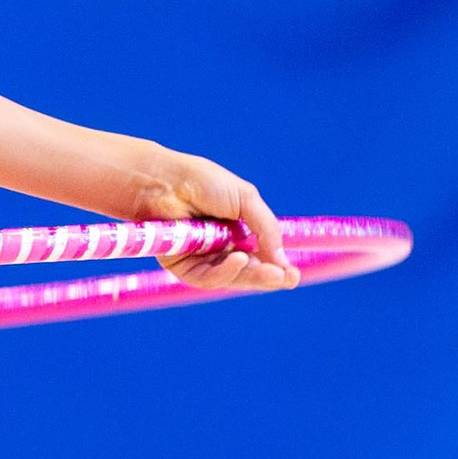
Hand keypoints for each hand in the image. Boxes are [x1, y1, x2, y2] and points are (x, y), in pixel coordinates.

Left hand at [131, 155, 297, 291]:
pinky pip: (206, 278)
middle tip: (286, 278)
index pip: (260, 256)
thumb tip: (283, 259)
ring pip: (230, 278)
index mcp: (238, 231)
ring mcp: (201, 257)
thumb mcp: (245, 199)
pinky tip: (238, 260)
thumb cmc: (202, 181)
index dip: (277, 267)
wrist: (164, 180)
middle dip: (268, 277)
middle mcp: (220, 247)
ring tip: (270, 272)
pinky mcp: (181, 265)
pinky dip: (224, 272)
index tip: (293, 274)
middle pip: (247, 272)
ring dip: (251, 276)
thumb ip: (266, 228)